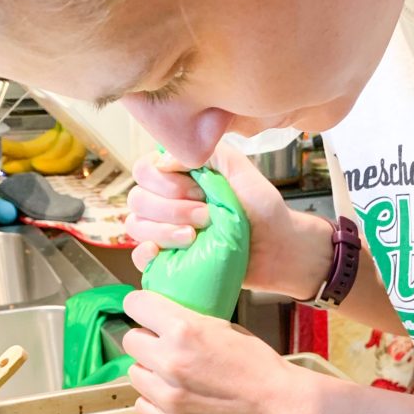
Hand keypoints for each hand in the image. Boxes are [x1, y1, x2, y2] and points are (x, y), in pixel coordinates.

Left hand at [122, 290, 318, 413]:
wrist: (280, 408)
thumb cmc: (260, 367)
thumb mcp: (226, 328)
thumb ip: (190, 323)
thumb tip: (164, 320)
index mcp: (183, 330)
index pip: (136, 304)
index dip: (142, 306)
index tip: (146, 312)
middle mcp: (169, 361)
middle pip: (130, 341)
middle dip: (146, 341)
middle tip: (165, 347)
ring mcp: (168, 396)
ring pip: (135, 374)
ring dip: (150, 371)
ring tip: (174, 375)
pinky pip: (142, 404)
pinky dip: (154, 399)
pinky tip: (176, 396)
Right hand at [125, 141, 331, 299]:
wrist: (278, 248)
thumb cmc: (261, 209)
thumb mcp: (239, 169)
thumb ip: (208, 153)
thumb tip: (164, 160)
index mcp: (178, 177)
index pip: (144, 171)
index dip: (168, 182)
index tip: (200, 191)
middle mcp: (166, 202)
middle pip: (137, 199)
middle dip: (172, 208)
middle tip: (206, 216)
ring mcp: (165, 232)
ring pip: (136, 226)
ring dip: (164, 231)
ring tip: (196, 237)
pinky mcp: (169, 261)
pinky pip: (138, 258)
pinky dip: (144, 254)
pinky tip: (160, 253)